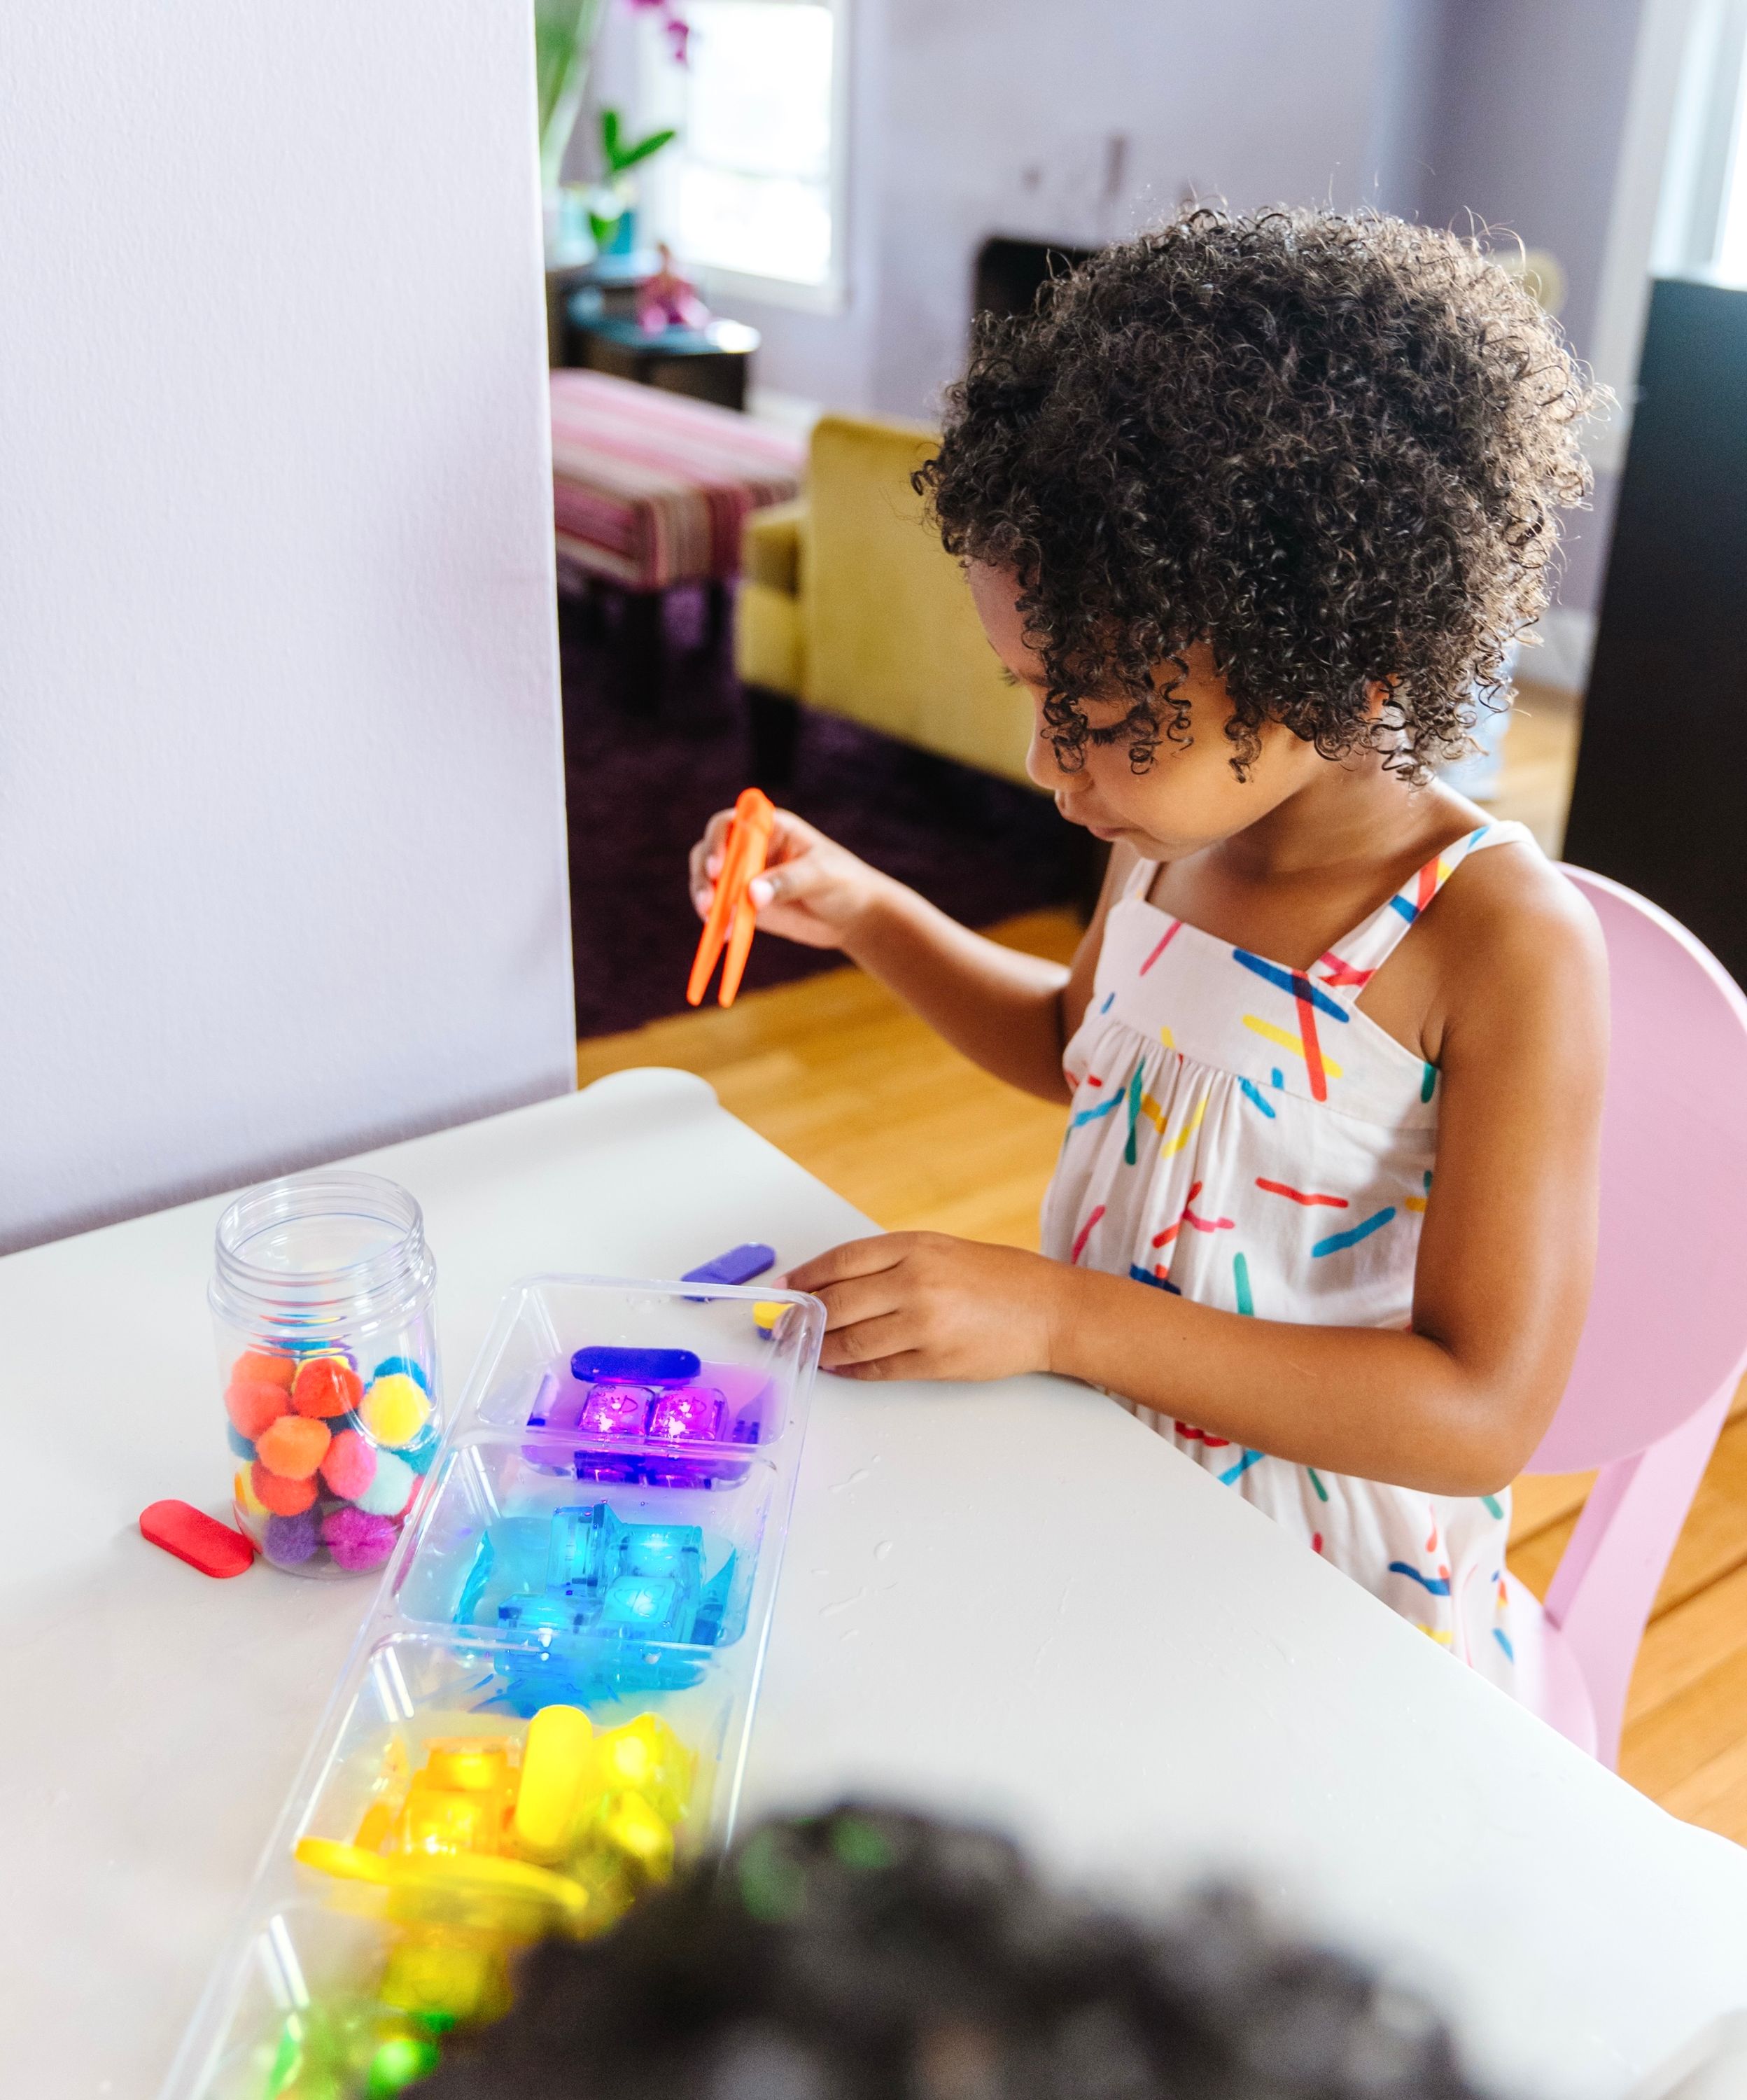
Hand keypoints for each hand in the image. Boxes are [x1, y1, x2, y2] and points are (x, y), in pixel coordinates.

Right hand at [688, 807, 890, 951]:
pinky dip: (716, 919)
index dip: (718, 842)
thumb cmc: (843, 882)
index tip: (719, 867)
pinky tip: (723, 933)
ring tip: (712, 918)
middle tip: (709, 902)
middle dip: (703, 874)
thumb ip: (788, 882)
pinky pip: (721, 908)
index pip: (731, 824)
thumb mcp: (821, 876)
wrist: (853, 915)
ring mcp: (745, 876)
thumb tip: (751, 894)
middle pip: (710, 851)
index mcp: (770, 827)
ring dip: (704, 897)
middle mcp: (751, 848)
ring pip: (709, 880)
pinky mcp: (745, 904)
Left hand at [782, 1232, 1066, 1381]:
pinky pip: (878, 1369)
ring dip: (822, 1348)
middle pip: (838, 1303)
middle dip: (804, 1317)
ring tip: (808, 1349)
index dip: (806, 1277)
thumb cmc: (997, 1277)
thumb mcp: (941, 1250)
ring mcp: (925, 1325)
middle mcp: (916, 1282)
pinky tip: (839, 1367)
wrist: (1048, 1310)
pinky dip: (851, 1370)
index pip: (841, 1261)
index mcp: (915, 1247)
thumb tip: (834, 1282)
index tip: (786, 1288)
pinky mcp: (935, 1361)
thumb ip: (891, 1262)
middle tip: (784, 1325)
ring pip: (851, 1342)